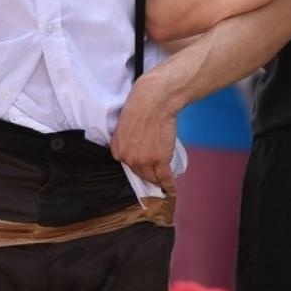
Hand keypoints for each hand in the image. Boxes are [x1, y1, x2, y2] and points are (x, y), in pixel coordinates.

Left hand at [111, 69, 178, 196]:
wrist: (155, 99)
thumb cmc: (142, 104)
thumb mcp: (126, 123)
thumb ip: (129, 139)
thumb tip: (138, 145)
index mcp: (117, 149)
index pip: (128, 164)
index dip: (138, 166)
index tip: (145, 169)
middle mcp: (127, 158)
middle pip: (140, 173)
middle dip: (149, 175)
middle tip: (157, 178)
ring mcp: (144, 160)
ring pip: (153, 177)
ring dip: (159, 182)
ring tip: (165, 187)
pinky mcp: (160, 159)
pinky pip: (165, 177)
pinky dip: (170, 186)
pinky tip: (172, 192)